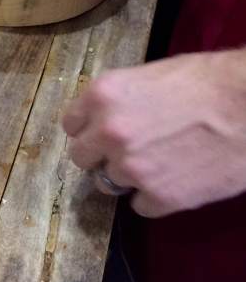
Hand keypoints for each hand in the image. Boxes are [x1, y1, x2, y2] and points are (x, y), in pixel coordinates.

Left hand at [62, 51, 245, 216]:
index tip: (101, 132)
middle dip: (102, 155)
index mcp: (103, 96)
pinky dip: (157, 197)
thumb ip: (121, 100)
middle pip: (82, 158)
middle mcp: (108, 133)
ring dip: (132, 176)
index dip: (89, 129)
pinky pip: (141, 206)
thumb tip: (107, 117)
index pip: (71, 124)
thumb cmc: (210, 81)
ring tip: (165, 161)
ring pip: (111, 183)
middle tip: (131, 150)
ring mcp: (132, 168)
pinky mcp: (159, 197)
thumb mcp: (152, 75)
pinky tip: (180, 179)